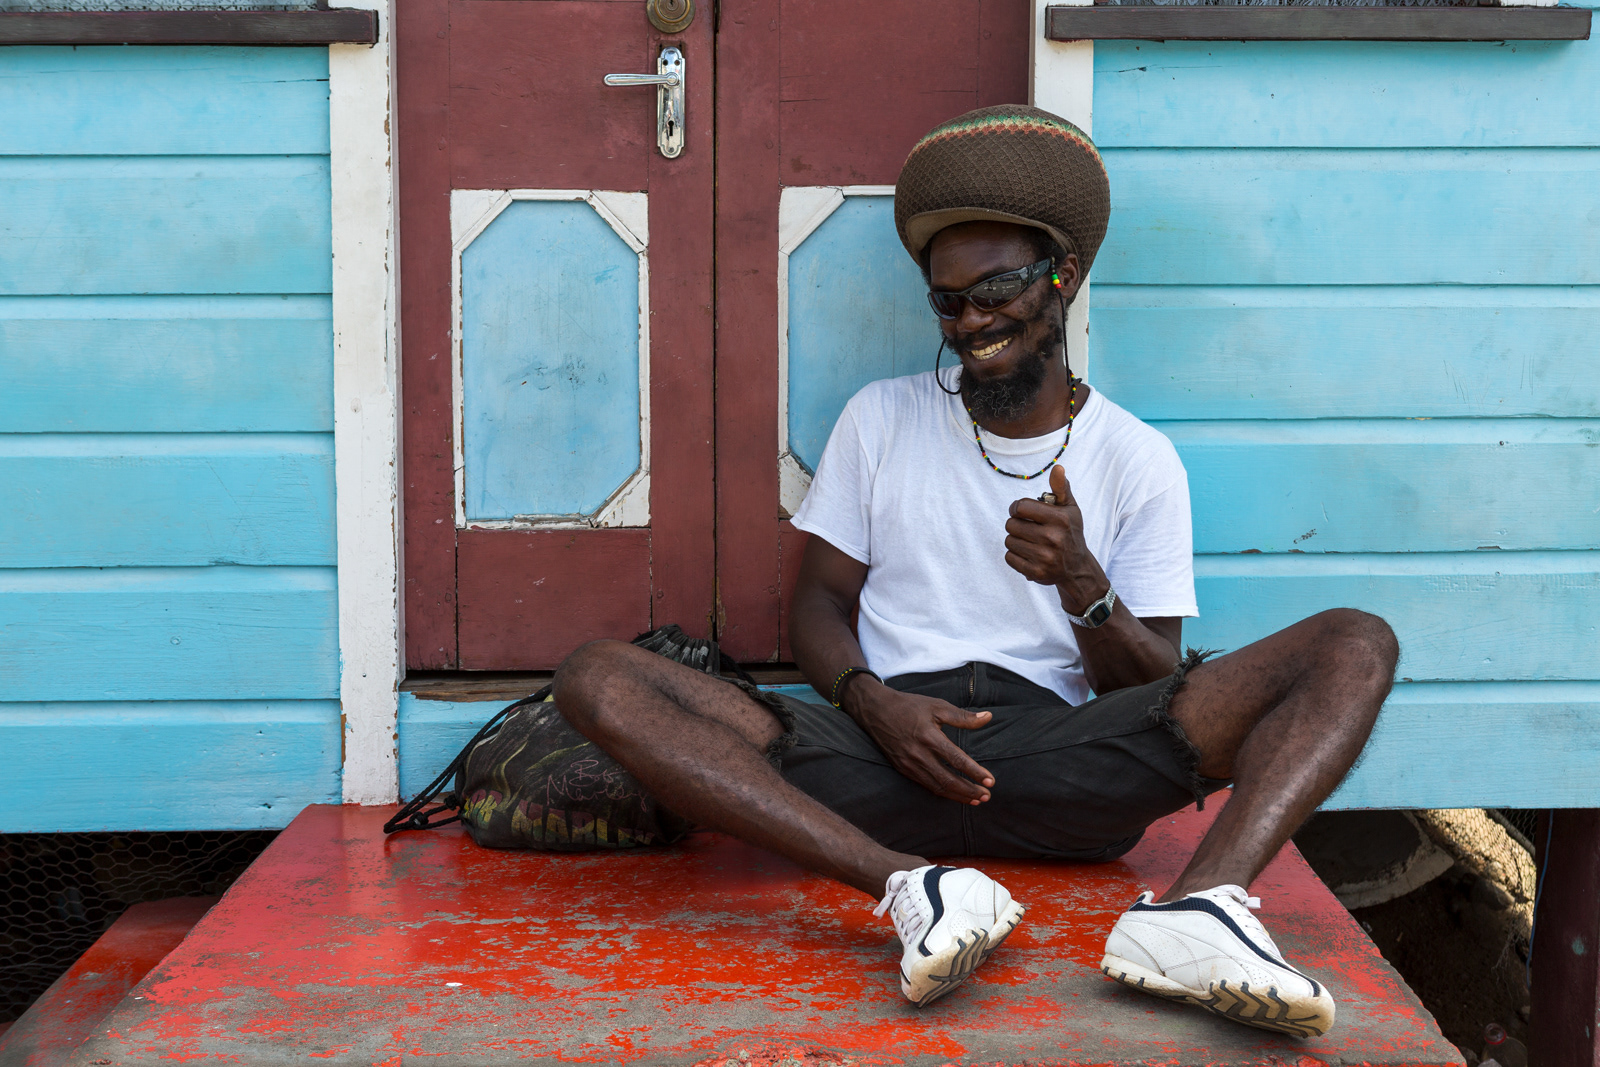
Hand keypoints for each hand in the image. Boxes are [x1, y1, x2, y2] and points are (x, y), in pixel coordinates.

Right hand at [845, 682, 994, 803]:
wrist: (876, 710)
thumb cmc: (909, 706)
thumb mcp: (937, 706)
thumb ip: (964, 717)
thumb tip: (988, 717)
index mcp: (929, 737)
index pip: (957, 760)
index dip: (975, 772)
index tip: (991, 781)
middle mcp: (918, 754)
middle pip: (948, 780)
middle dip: (969, 790)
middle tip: (987, 796)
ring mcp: (909, 764)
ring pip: (937, 786)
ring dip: (958, 795)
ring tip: (975, 799)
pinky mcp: (903, 768)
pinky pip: (926, 785)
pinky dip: (942, 792)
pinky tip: (954, 794)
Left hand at [1005, 465, 1110, 614]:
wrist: (1077, 567)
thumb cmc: (1070, 531)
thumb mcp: (1069, 508)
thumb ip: (1060, 487)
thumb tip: (1057, 467)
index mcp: (1060, 519)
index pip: (1020, 507)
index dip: (1017, 508)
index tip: (1022, 511)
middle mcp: (1052, 538)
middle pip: (1011, 524)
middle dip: (1016, 524)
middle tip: (1027, 528)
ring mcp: (1044, 557)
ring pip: (1009, 541)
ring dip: (1015, 539)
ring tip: (1029, 541)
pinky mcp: (1036, 573)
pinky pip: (1009, 558)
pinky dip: (1015, 555)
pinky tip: (1028, 554)